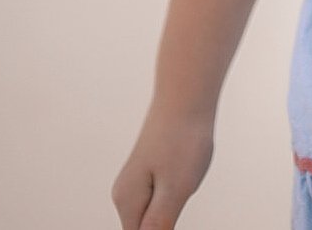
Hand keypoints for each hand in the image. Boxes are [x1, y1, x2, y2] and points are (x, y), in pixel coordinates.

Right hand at [111, 108, 214, 229]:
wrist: (187, 95)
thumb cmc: (183, 139)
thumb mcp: (176, 189)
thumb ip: (159, 224)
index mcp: (127, 202)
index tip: (171, 210)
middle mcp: (125, 194)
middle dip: (165, 224)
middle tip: (181, 188)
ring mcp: (136, 181)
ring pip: (154, 215)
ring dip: (172, 208)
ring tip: (184, 172)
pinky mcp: (150, 171)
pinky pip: (159, 198)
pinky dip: (174, 193)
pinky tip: (185, 167)